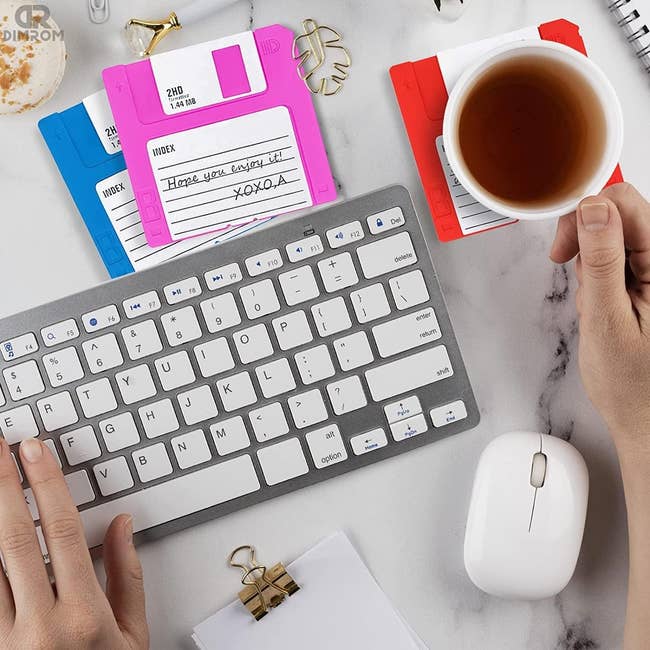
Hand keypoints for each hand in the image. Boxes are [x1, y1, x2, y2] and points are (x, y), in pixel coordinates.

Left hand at [0, 437, 147, 648]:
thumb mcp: (133, 636)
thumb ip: (128, 575)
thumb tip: (122, 523)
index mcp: (84, 616)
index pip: (62, 531)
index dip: (45, 484)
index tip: (32, 450)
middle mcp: (39, 628)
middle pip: (13, 540)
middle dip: (1, 486)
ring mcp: (6, 643)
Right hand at [550, 182, 649, 451]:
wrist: (643, 417)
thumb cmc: (632, 382)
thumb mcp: (607, 319)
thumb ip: (603, 261)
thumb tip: (593, 209)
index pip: (626, 205)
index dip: (587, 214)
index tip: (565, 245)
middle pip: (619, 215)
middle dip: (586, 240)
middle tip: (576, 274)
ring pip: (613, 238)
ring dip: (592, 265)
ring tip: (594, 302)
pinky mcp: (647, 282)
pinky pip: (615, 260)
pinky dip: (598, 278)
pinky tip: (600, 303)